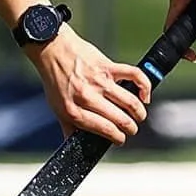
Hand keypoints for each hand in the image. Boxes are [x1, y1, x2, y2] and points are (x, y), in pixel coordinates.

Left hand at [30, 27, 150, 144]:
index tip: (120, 139)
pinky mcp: (108, 66)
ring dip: (139, 113)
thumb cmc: (55, 79)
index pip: (105, 129)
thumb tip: (74, 145)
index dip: (117, 138)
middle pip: (120, 118)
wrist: (52, 49)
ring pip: (129, 102)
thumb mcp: (56, 108)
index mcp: (74, 111)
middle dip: (130, 128)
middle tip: (131, 129)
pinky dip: (144, 86)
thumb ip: (69, 127)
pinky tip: (144, 95)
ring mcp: (99, 81)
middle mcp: (88, 97)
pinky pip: (133, 75)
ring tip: (138, 116)